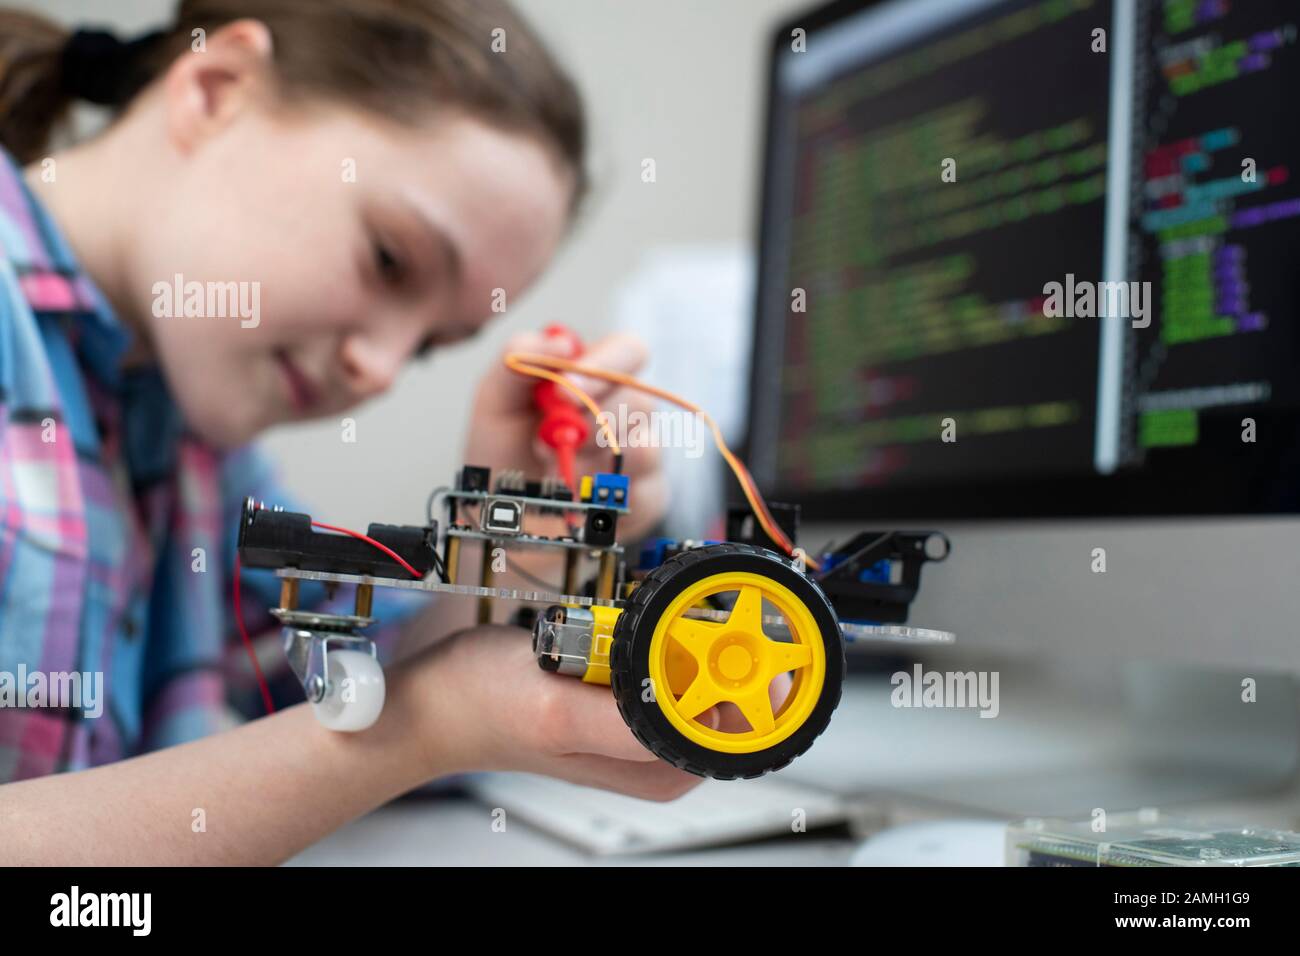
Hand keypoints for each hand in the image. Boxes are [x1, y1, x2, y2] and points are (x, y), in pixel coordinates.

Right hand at [397, 624, 793, 799]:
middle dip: (720, 643)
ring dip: (687, 630)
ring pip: (702, 664)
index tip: (743, 635)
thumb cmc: (483, 707)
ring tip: (636, 621)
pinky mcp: (625, 688)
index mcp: (658, 768)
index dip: (756, 675)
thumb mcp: (557, 710)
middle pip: (733, 689)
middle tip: (678, 617)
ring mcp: (643, 717)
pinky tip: (626, 622)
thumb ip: (632, 720)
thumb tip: (708, 715)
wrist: (435, 697)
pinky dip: (661, 629)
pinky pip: (668, 652)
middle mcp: (659, 749)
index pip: (747, 726)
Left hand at [463, 330, 667, 540]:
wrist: (499, 513)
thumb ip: (519, 358)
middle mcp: (627, 410)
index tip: (564, 390)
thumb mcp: (495, 399)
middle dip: (586, 426)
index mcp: (598, 376)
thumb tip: (560, 343)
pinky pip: (646, 492)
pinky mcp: (648, 496)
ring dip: (590, 464)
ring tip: (554, 473)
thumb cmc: (503, 451)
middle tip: (543, 444)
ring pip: (645, 448)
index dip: (605, 366)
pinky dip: (602, 497)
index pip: (629, 352)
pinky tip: (575, 498)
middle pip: (639, 402)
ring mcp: (643, 453)